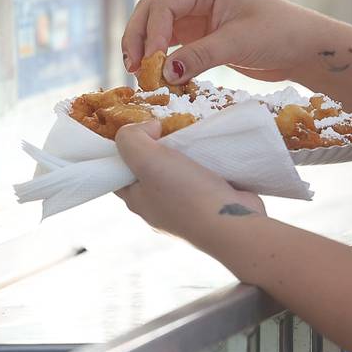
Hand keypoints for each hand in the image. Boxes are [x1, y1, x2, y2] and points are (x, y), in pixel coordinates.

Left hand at [114, 121, 265, 238]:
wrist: (234, 223)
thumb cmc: (186, 194)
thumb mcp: (146, 158)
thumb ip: (132, 138)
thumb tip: (149, 128)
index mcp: (137, 201)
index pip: (118, 173)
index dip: (122, 149)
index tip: (140, 130)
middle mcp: (158, 208)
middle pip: (149, 169)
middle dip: (157, 147)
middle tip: (167, 129)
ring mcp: (186, 209)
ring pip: (178, 173)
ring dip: (183, 154)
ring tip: (190, 137)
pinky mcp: (211, 205)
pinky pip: (202, 178)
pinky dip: (205, 163)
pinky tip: (210, 152)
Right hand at [121, 0, 313, 83]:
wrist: (303, 48)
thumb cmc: (279, 35)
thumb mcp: (237, 44)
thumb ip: (198, 56)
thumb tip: (163, 73)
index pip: (165, 3)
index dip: (152, 33)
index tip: (151, 62)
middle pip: (152, 10)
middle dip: (139, 38)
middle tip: (132, 68)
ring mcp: (196, 11)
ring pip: (157, 26)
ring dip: (145, 47)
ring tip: (137, 73)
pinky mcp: (199, 32)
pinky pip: (170, 41)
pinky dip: (160, 56)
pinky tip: (155, 74)